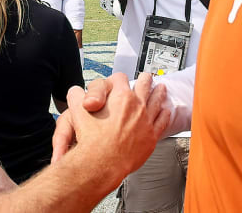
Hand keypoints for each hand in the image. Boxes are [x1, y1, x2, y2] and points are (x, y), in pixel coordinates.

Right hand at [51, 73, 168, 178]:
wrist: (102, 163)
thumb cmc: (92, 141)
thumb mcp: (77, 112)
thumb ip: (76, 97)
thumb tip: (76, 91)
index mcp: (120, 97)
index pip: (120, 78)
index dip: (117, 79)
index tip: (117, 81)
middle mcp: (136, 106)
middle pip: (143, 86)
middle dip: (144, 80)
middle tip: (146, 77)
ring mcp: (146, 121)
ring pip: (156, 101)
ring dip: (158, 93)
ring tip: (161, 89)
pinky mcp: (151, 137)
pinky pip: (161, 122)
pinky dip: (164, 115)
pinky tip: (165, 112)